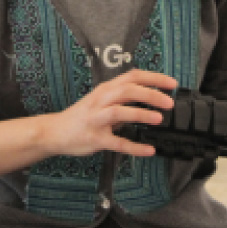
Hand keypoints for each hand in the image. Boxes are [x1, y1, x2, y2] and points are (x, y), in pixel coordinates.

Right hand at [40, 69, 176, 157]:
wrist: (54, 131)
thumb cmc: (82, 115)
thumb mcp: (102, 99)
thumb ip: (122, 96)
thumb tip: (149, 95)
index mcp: (106, 89)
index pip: (133, 76)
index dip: (154, 78)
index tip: (172, 83)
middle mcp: (101, 100)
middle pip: (128, 90)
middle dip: (151, 94)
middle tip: (169, 102)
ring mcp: (97, 119)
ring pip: (120, 112)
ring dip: (141, 114)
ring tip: (159, 118)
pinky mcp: (95, 139)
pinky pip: (117, 143)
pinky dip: (134, 147)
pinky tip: (148, 150)